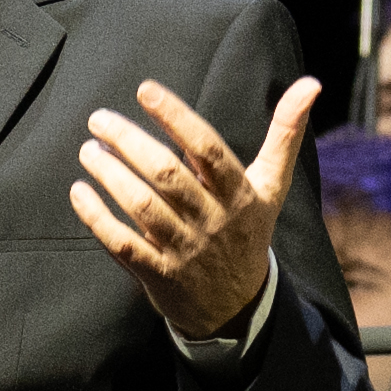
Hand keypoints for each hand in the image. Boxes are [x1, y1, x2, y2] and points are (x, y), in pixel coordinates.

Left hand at [70, 79, 323, 343]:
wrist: (237, 307)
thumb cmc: (247, 231)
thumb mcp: (271, 186)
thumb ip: (284, 133)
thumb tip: (311, 83)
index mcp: (239, 193)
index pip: (207, 148)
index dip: (176, 117)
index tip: (145, 90)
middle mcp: (212, 220)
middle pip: (168, 175)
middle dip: (129, 142)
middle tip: (98, 119)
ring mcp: (184, 249)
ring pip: (142, 207)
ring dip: (110, 175)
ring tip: (88, 150)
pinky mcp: (158, 274)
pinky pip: (123, 244)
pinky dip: (97, 217)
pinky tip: (79, 191)